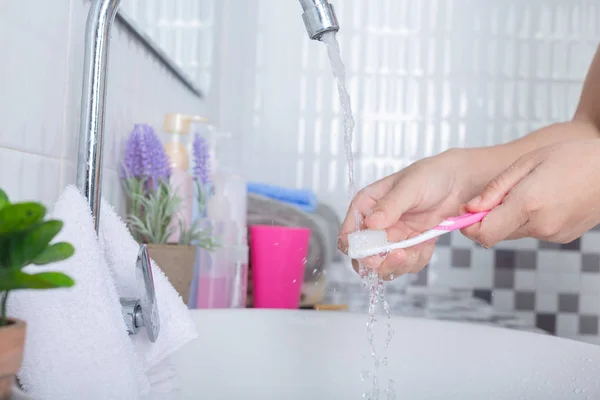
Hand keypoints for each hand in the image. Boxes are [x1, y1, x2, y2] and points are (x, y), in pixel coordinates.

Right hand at [338, 148, 495, 278]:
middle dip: (380, 262)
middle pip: (364, 256)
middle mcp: (375, 224)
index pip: (349, 233)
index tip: (373, 255)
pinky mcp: (409, 245)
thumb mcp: (410, 187)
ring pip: (385, 265)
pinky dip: (418, 259)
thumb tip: (371, 223)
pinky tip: (427, 242)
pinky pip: (406, 264)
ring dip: (403, 262)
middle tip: (399, 255)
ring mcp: (392, 236)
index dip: (356, 249)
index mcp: (367, 205)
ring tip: (419, 245)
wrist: (460, 182)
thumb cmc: (432, 175)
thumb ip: (390, 205)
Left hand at [462, 139, 599, 246]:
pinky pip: (533, 231)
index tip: (465, 213)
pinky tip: (545, 199)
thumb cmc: (572, 157)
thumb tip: (470, 209)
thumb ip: (495, 189)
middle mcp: (540, 225)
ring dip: (510, 217)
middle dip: (489, 218)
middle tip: (498, 195)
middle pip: (496, 234)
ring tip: (529, 191)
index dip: (469, 226)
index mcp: (528, 204)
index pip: (484, 234)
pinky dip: (529, 219)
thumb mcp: (527, 163)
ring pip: (514, 232)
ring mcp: (553, 234)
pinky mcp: (563, 237)